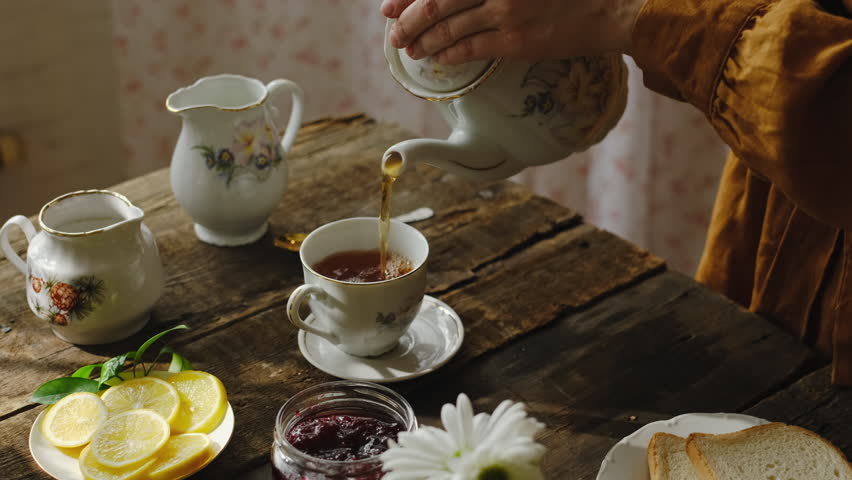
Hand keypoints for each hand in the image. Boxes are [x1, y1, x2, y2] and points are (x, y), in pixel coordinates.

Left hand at [381, 0, 645, 64]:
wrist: (607, 6)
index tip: (388, 6)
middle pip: (434, 2)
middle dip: (407, 21)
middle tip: (394, 35)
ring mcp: (504, 12)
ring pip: (448, 28)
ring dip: (423, 42)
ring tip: (410, 51)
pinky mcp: (515, 41)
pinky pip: (470, 49)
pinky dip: (448, 55)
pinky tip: (437, 60)